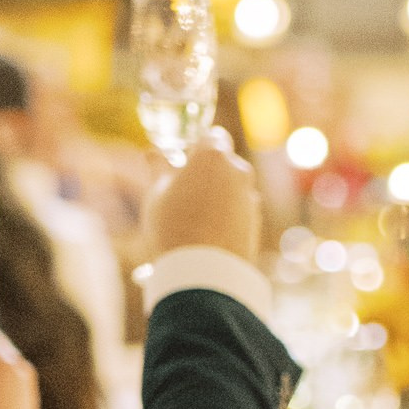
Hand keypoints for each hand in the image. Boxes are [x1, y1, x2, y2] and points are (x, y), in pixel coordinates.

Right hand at [142, 131, 260, 264]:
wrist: (203, 272)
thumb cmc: (173, 225)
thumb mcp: (157, 193)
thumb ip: (159, 167)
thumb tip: (153, 152)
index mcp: (213, 155)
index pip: (212, 136)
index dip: (197, 147)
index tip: (183, 161)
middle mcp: (238, 171)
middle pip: (224, 162)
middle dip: (208, 172)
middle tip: (184, 191)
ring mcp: (250, 196)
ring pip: (232, 187)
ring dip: (218, 194)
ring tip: (193, 218)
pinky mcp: (256, 221)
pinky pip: (239, 209)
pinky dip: (226, 214)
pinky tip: (207, 232)